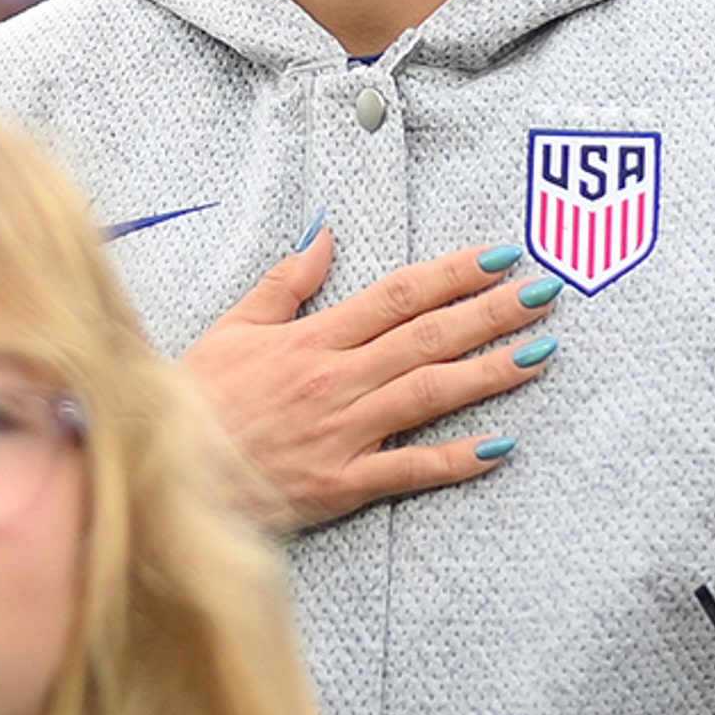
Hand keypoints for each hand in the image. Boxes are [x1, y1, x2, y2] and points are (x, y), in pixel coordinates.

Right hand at [177, 227, 561, 532]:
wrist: (170, 473)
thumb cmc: (199, 400)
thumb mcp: (235, 326)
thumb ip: (287, 281)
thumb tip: (327, 232)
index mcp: (314, 337)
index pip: (398, 294)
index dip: (453, 273)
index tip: (499, 257)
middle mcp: (337, 379)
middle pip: (428, 336)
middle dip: (493, 312)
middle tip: (545, 293)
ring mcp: (344, 432)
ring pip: (431, 394)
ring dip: (490, 371)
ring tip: (539, 353)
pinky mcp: (343, 483)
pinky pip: (410, 469)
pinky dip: (457, 458)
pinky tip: (500, 444)